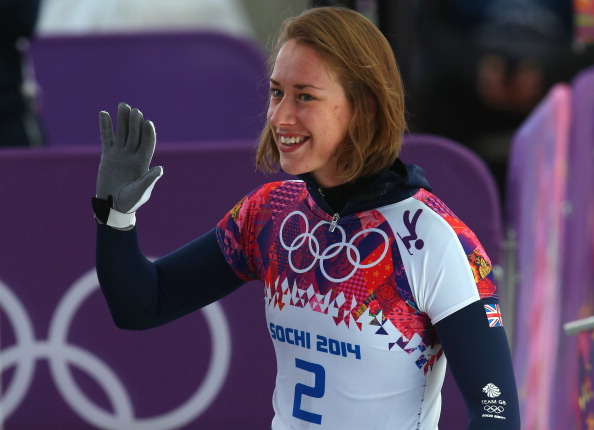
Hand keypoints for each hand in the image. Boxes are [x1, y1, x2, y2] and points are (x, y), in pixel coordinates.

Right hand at [95, 103, 162, 227]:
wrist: (113, 206)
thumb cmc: (130, 202)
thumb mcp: (141, 191)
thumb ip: (149, 180)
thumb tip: (160, 169)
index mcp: (143, 163)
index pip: (147, 144)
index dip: (148, 133)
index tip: (147, 122)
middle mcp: (133, 155)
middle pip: (135, 135)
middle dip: (135, 123)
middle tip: (135, 110)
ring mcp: (120, 154)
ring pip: (122, 133)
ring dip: (122, 120)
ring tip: (122, 105)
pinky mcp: (108, 156)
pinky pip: (107, 138)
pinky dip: (106, 126)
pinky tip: (104, 113)